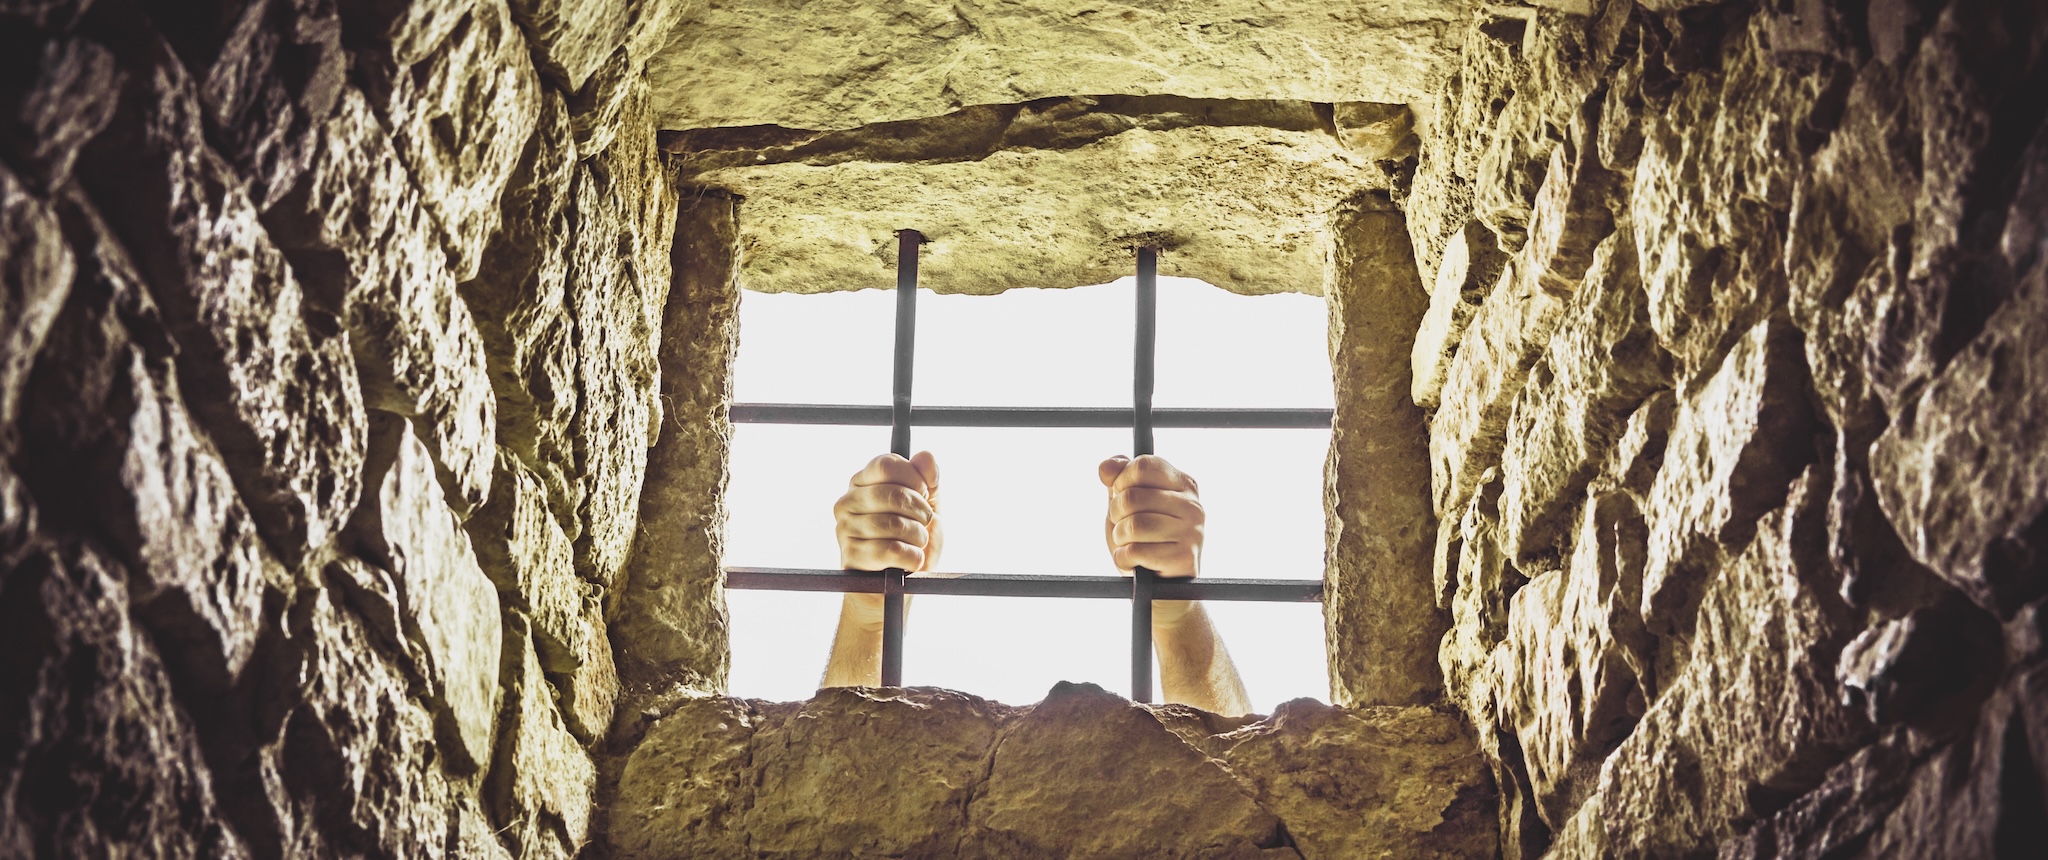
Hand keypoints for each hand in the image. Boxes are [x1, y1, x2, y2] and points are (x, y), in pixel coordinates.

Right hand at [833, 452, 941, 631]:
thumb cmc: (910, 541)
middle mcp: (847, 501)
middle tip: (925, 523)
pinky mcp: (850, 555)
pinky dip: (912, 557)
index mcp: (862, 482)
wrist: (897, 587)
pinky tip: (911, 561)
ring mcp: (844, 528)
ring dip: (918, 537)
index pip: (887, 464)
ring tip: (917, 544)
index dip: (914, 480)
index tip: (924, 495)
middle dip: (921, 512)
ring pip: (894, 523)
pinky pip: (890, 550)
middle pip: (893, 493)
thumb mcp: (926, 508)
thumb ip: (929, 482)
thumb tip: (926, 457)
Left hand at [1099, 455, 1203, 624]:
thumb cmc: (1144, 539)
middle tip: (1125, 528)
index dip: (1122, 481)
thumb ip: (1118, 479)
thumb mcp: (1128, 505)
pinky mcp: (1186, 559)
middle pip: (1132, 497)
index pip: (1144, 465)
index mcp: (1184, 484)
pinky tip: (1134, 563)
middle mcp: (1193, 505)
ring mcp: (1193, 532)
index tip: (1122, 496)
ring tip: (1130, 545)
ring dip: (1120, 539)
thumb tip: (1106, 467)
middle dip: (1116, 515)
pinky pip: (1135, 552)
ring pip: (1133, 525)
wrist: (1162, 589)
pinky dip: (1123, 559)